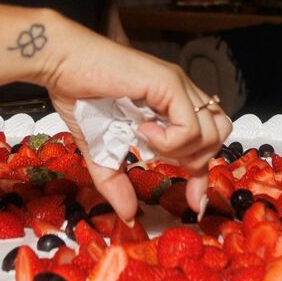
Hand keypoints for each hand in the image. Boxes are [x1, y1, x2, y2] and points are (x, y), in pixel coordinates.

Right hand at [39, 24, 227, 220]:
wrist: (62, 64)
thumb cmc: (79, 97)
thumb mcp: (100, 151)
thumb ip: (115, 181)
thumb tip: (128, 215)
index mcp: (172, 105)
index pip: (207, 141)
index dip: (204, 174)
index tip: (194, 202)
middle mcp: (181, 93)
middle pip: (219, 134)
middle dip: (196, 159)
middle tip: (161, 160)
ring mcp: (178, 86)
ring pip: (213, 130)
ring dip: (182, 149)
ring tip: (148, 143)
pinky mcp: (169, 82)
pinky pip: (190, 125)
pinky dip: (170, 139)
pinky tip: (143, 131)